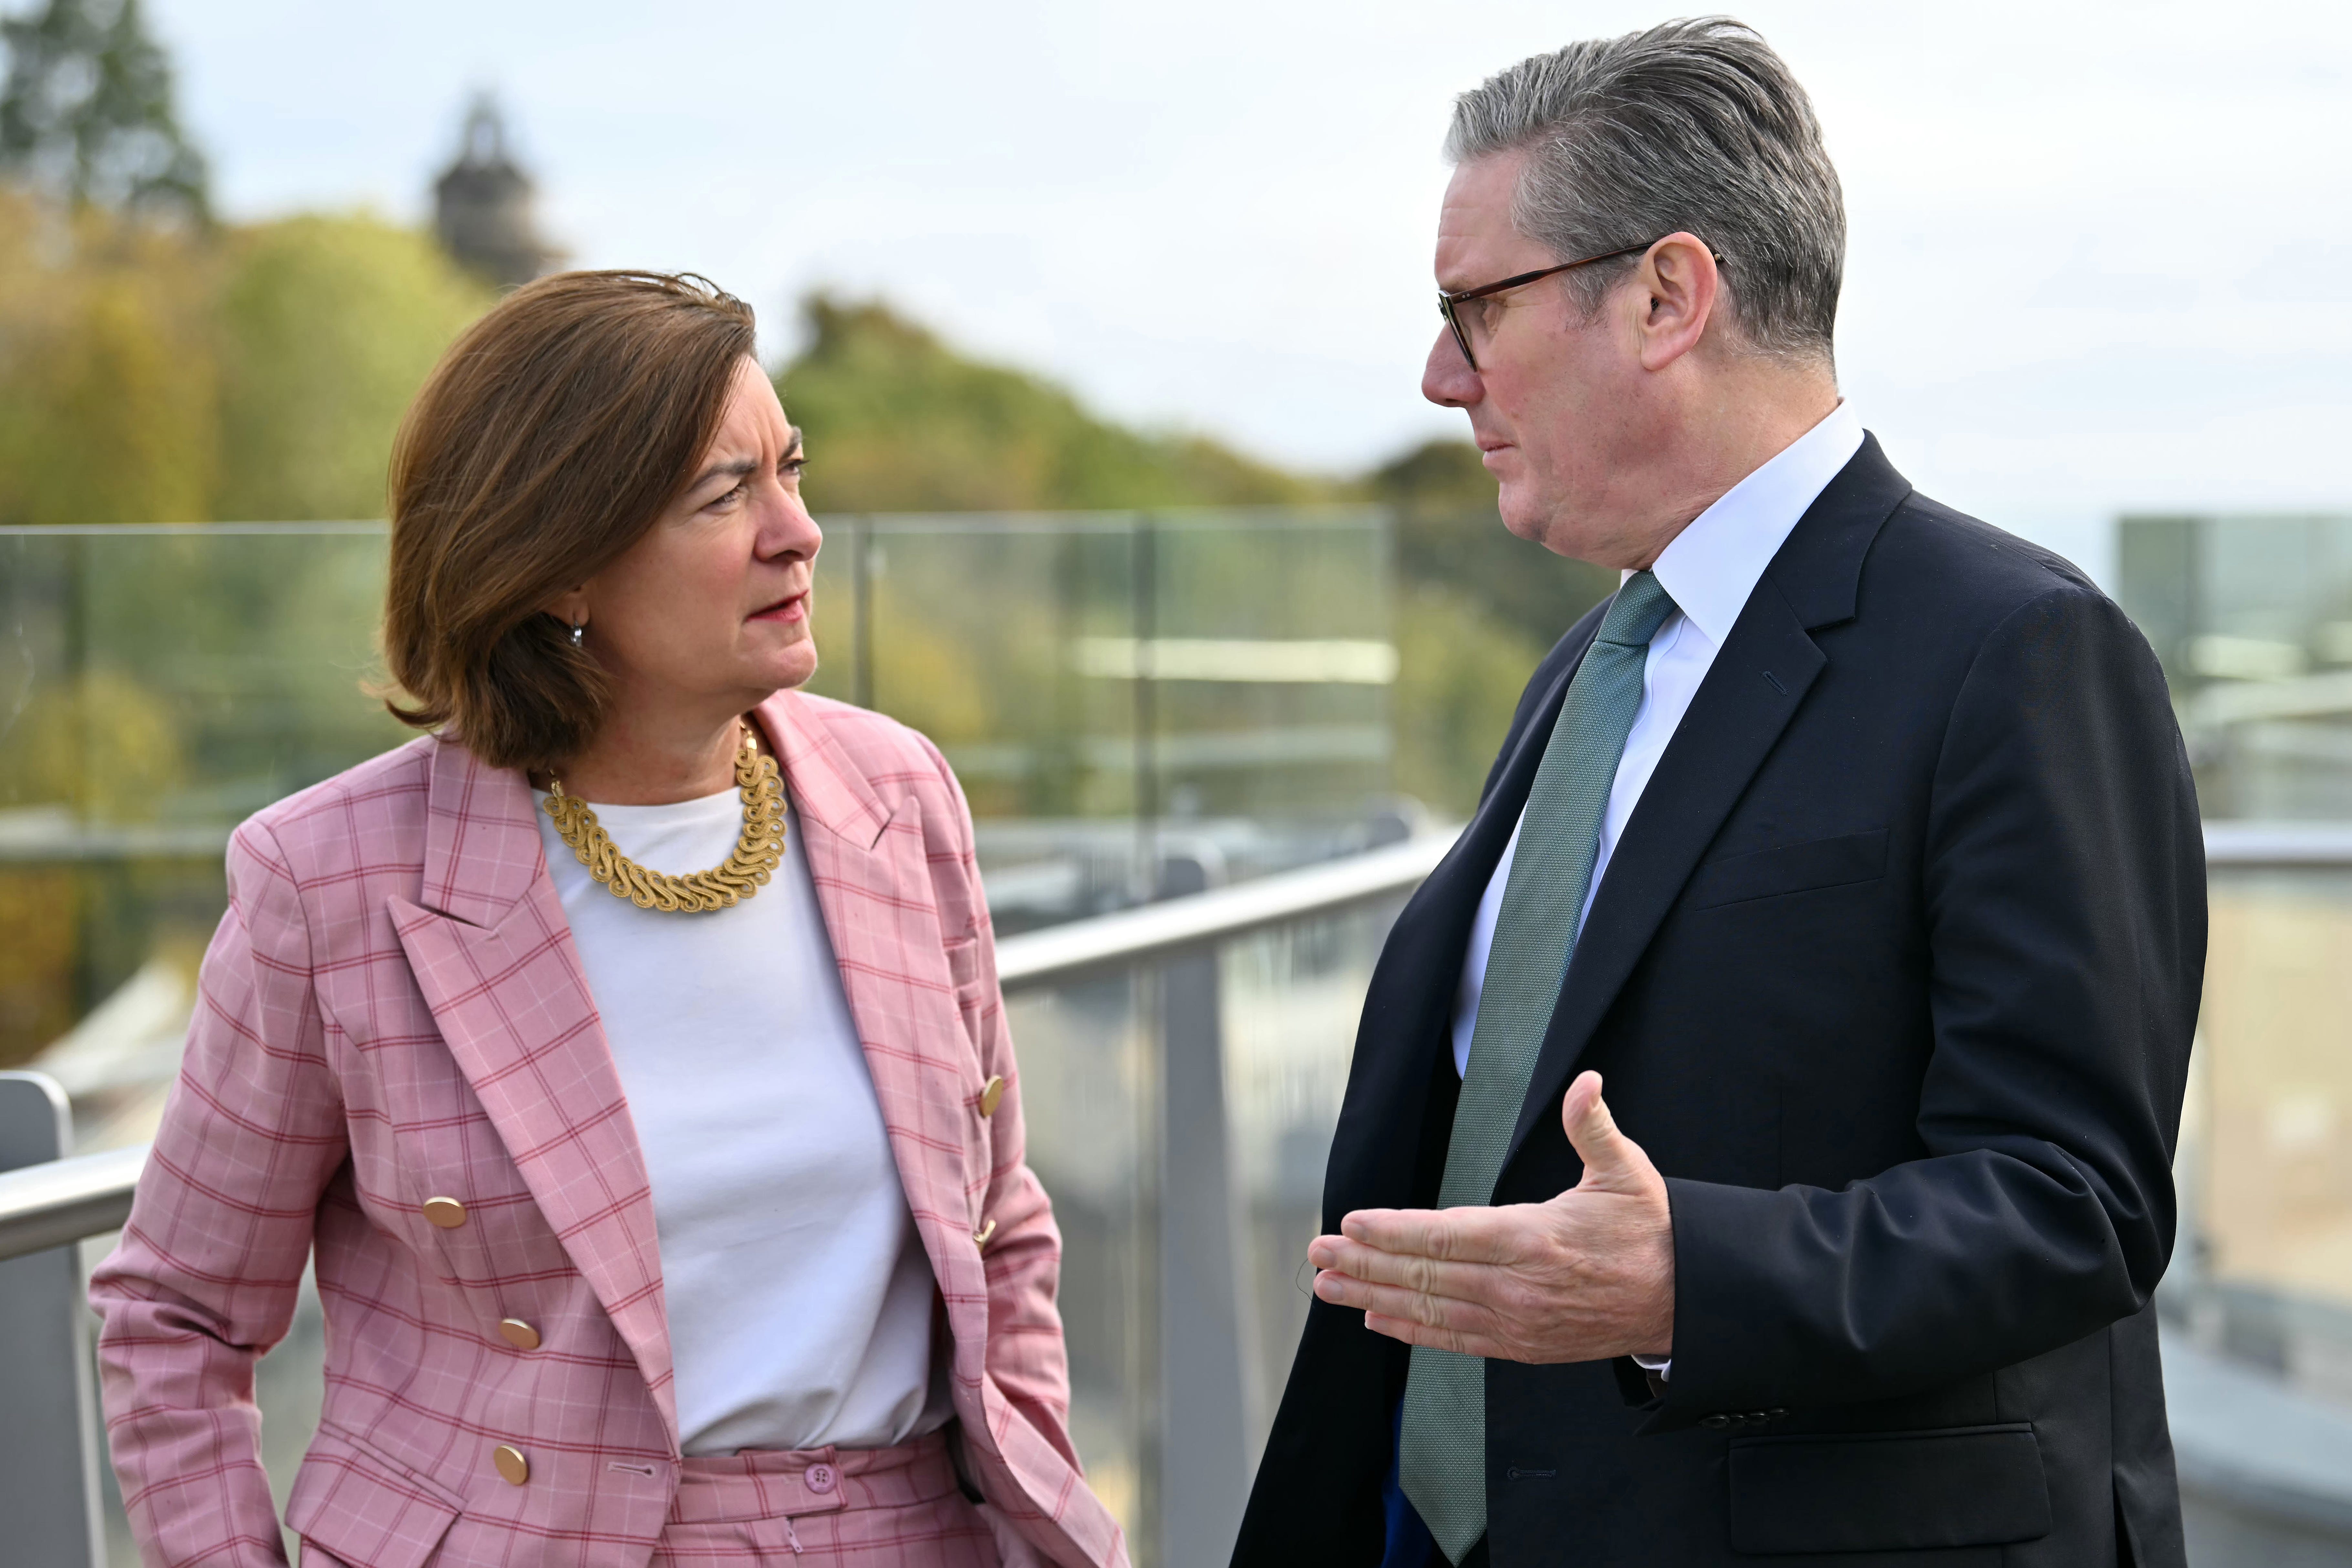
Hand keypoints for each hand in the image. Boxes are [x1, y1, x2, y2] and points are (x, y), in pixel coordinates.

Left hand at [1307, 1070, 1674, 1361]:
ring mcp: (1517, 1323)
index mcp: (1533, 1239)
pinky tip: (1376, 1319)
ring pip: (1430, 1311)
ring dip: (1373, 1297)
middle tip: (1316, 1253)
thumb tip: (1586, 1082)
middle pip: (1425, 1276)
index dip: (1394, 1232)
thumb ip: (1593, 1126)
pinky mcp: (1522, 1346)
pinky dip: (1411, 1330)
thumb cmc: (1649, 1230)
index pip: (1447, 1236)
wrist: (1684, 1299)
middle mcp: (1516, 1287)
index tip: (1350, 1224)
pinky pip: (1454, 1340)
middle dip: (1364, 1264)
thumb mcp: (1625, 1171)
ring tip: (1327, 1285)